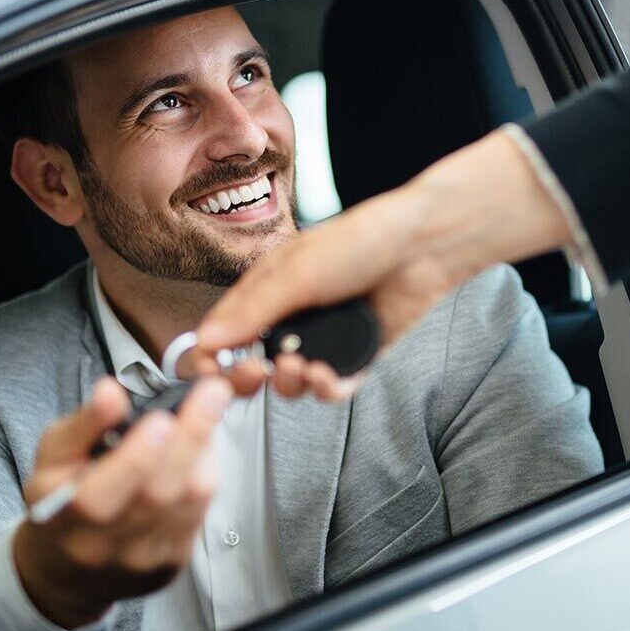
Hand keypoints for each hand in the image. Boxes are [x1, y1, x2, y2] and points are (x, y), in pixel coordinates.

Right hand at [12, 377, 230, 628]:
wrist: (69, 568)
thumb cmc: (61, 500)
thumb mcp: (52, 457)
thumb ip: (82, 424)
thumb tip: (111, 393)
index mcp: (61, 516)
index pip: (99, 496)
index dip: (135, 457)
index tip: (161, 418)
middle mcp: (101, 546)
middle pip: (157, 494)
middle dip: (190, 437)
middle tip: (212, 393)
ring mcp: (141, 559)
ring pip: (189, 501)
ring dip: (205, 450)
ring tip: (208, 411)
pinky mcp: (172, 562)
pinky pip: (201, 511)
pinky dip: (207, 471)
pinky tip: (203, 447)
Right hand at [197, 130, 571, 400]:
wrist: (422, 246)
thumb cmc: (359, 241)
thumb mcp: (295, 273)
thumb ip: (251, 311)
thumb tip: (206, 342)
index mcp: (268, 291)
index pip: (225, 332)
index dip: (213, 357)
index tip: (211, 372)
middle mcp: (293, 317)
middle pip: (255, 365)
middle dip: (250, 377)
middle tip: (257, 373)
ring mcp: (325, 338)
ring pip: (293, 383)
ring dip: (292, 383)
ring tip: (303, 367)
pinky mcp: (358, 356)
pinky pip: (334, 387)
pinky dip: (326, 389)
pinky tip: (327, 377)